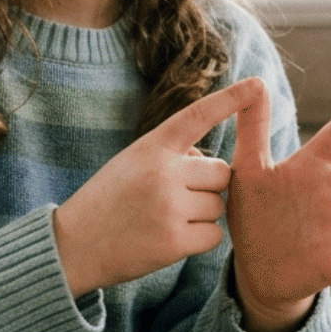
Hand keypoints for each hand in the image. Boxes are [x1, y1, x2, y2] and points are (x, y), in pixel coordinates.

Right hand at [54, 77, 264, 296]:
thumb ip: (172, 156)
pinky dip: (200, 240)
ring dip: (203, 215)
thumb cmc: (107, 201)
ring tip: (165, 219)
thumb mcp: (131, 163)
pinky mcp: (173, 242)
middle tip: (177, 198)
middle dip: (210, 186)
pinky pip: (214, 235)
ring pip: (219, 205)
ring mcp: (169, 207)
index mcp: (150, 147)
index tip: (258, 84)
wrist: (72, 247)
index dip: (230, 99)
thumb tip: (212, 162)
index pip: (197, 116)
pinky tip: (170, 239)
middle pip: (222, 173)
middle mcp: (162, 172)